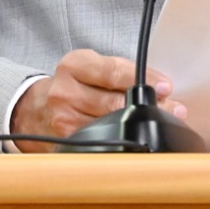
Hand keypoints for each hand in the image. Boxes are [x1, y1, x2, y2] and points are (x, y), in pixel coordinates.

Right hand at [10, 49, 186, 151]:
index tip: (166, 86)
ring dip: (140, 124)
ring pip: (111, 125)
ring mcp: (63, 122)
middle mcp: (65, 93)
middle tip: (174, 107)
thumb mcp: (91, 65)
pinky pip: (102, 142)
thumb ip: (121, 70)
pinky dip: (123, 139)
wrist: (35, 108)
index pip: (113, 71)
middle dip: (148, 105)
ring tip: (160, 121)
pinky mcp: (67, 143)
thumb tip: (160, 85)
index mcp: (73, 65)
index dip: (143, 78)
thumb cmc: (74, 83)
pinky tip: (137, 137)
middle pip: (115, 101)